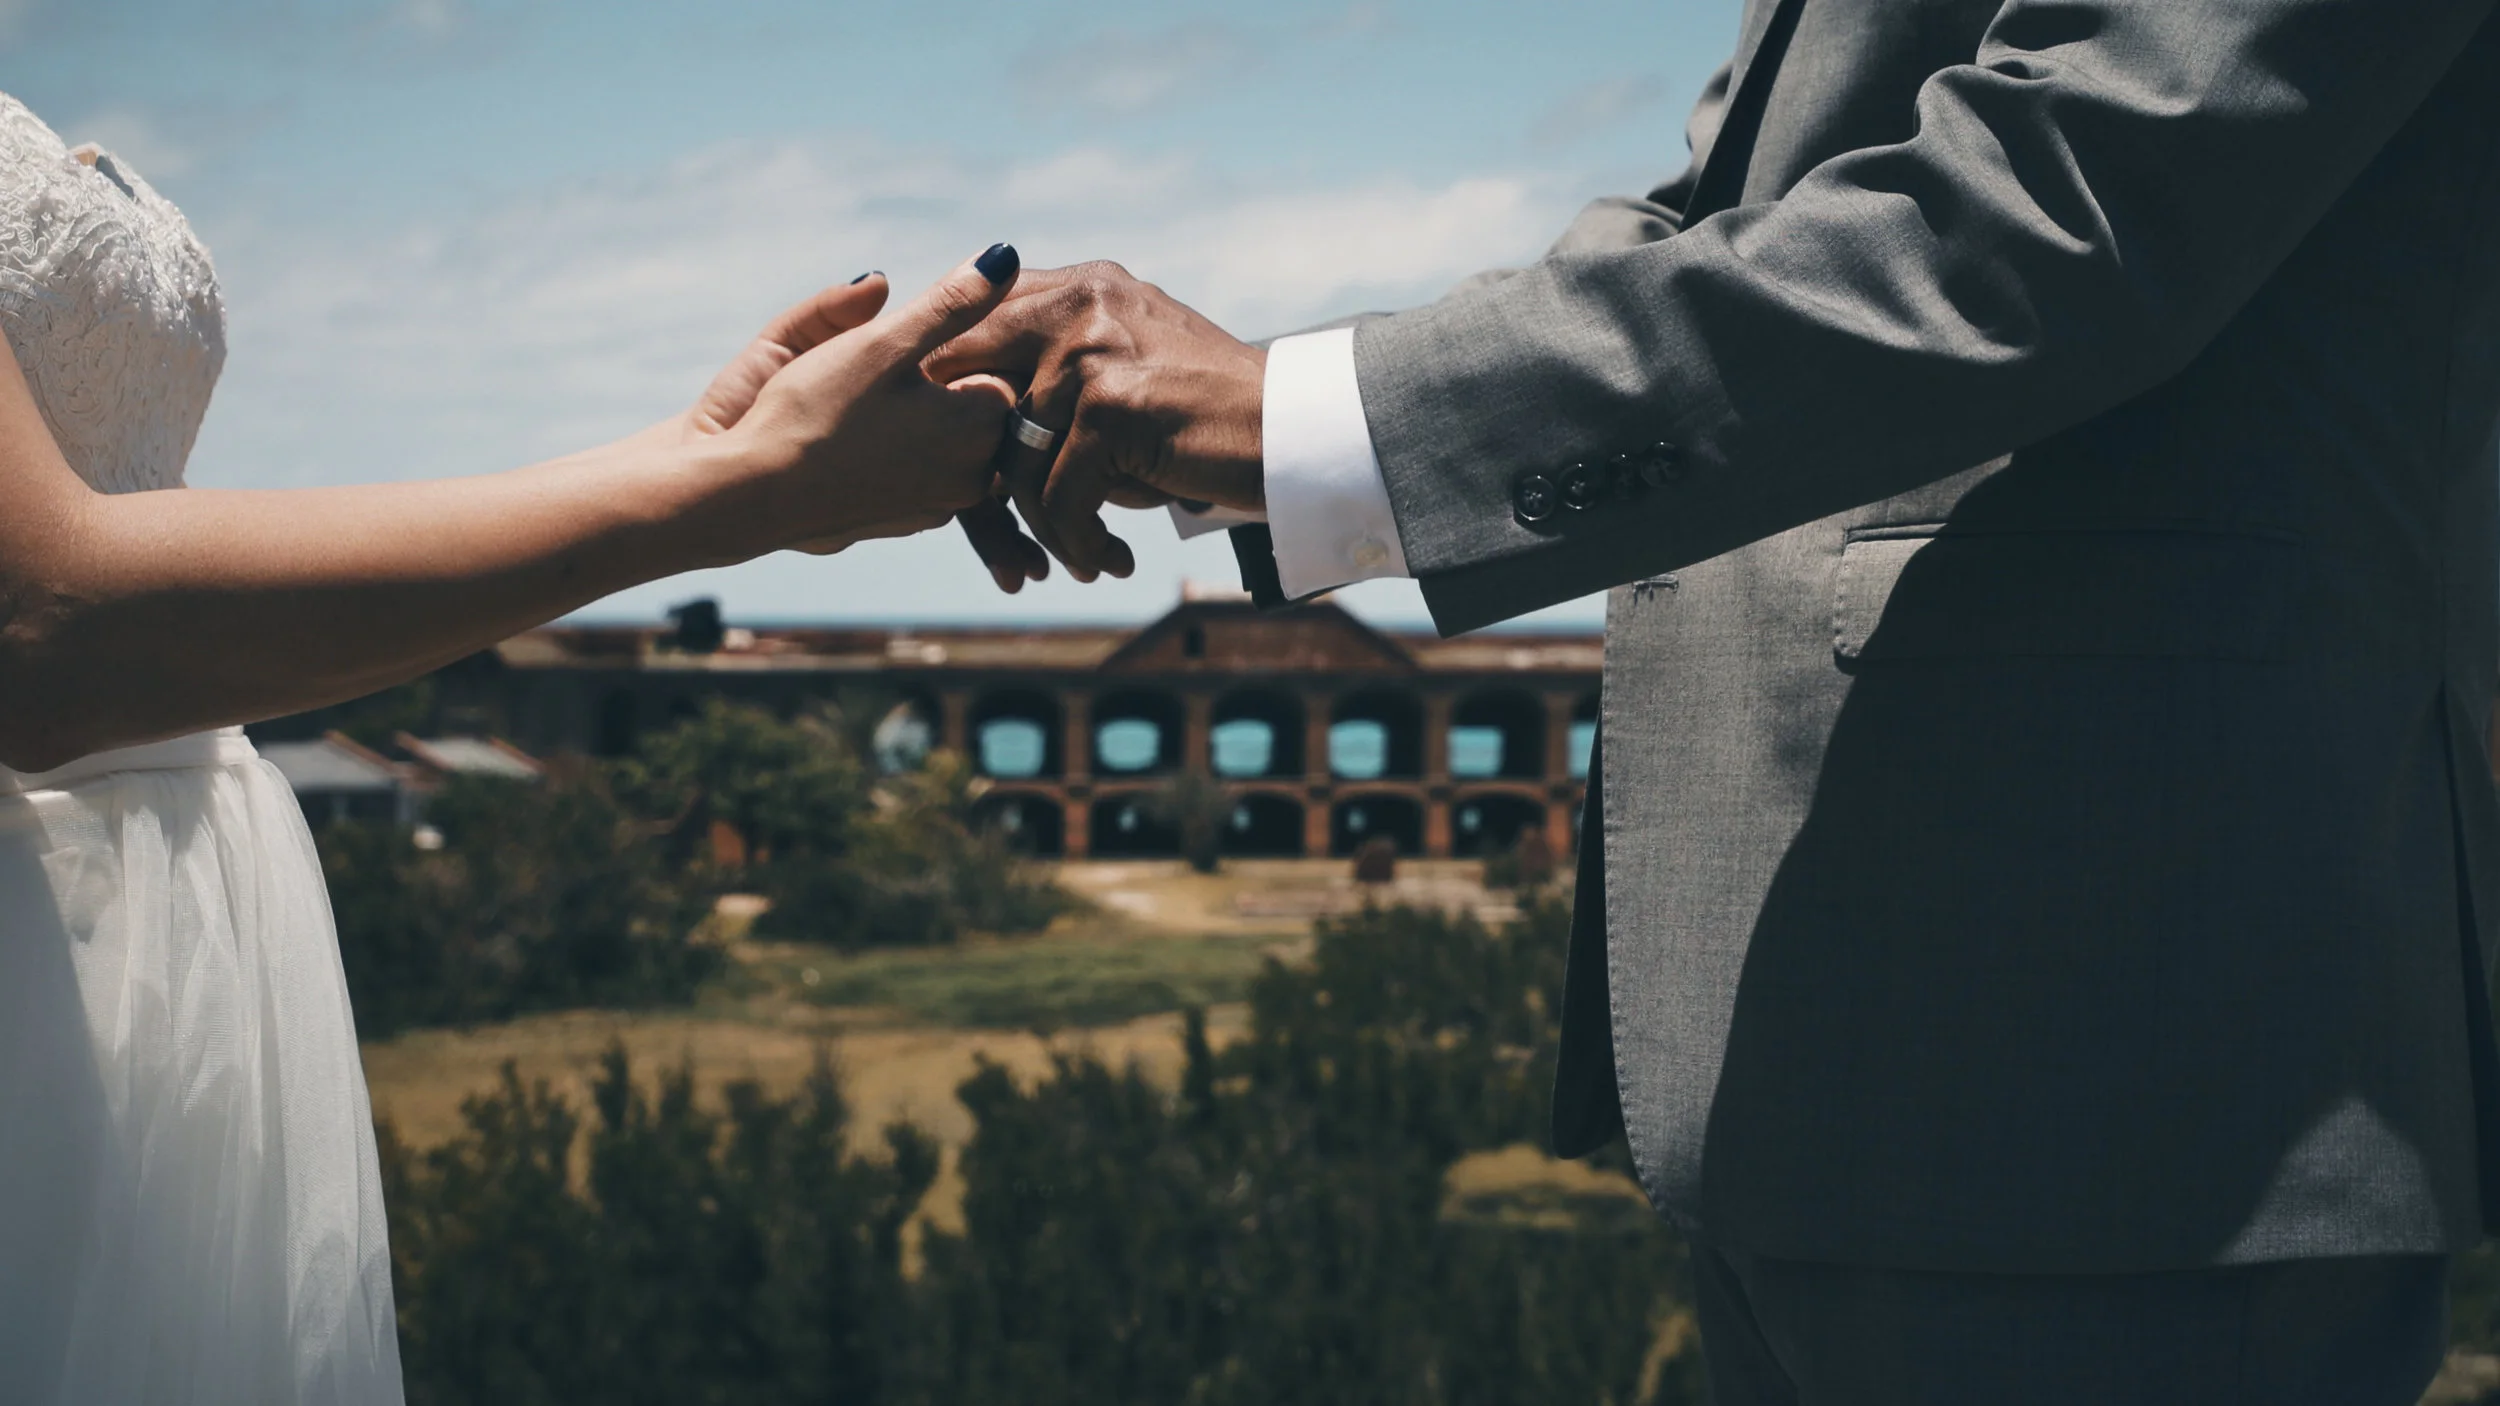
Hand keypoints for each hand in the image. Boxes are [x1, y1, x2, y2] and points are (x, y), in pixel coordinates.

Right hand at [692, 250, 1020, 556]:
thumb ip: (951, 302)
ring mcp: (941, 506)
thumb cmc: (816, 412)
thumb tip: (1006, 257)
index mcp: (982, 427)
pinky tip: (854, 442)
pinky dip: (898, 453)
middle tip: (879, 376)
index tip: (907, 349)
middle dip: (943, 383)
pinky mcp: (907, 523)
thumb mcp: (884, 342)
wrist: (754, 496)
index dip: (954, 349)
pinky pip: (919, 473)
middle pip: (979, 408)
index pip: (999, 368)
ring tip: (861, 407)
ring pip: (949, 441)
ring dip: (921, 418)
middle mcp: (976, 477)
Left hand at [924, 262, 1265, 585]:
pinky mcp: (1110, 406)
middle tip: (997, 524)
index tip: (968, 468)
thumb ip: (1055, 369)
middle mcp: (1077, 304)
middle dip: (976, 472)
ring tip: (1077, 554)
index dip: (956, 403)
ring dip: (1043, 525)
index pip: (973, 334)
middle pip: (976, 397)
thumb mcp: (1127, 372)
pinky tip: (1111, 560)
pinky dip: (1079, 541)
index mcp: (1076, 288)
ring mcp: (1090, 351)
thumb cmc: (1206, 419)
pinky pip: (1059, 497)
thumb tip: (965, 418)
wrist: (1294, 433)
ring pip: (1017, 461)